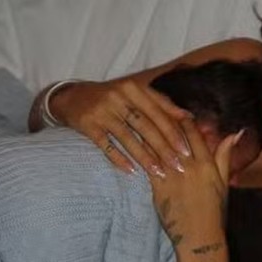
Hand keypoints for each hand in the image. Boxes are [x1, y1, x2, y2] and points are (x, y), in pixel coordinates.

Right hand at [51, 77, 192, 176]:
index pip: (158, 112)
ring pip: (127, 137)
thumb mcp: (136, 95)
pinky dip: (118, 158)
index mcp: (133, 89)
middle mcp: (118, 97)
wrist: (72, 97)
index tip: (187, 150)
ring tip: (159, 173)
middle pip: (145, 126)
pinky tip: (131, 171)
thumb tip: (189, 117)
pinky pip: (105, 145)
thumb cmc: (113, 99)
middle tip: (178, 166)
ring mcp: (101, 111)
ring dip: (144, 157)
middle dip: (163, 148)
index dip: (174, 132)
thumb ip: (161, 104)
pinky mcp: (87, 124)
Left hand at [150, 121, 241, 252]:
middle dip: (163, 121)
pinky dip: (141, 151)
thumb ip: (225, 155)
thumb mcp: (224, 181)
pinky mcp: (158, 187)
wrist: (199, 236)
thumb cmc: (214, 210)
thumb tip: (235, 132)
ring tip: (140, 120)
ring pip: (159, 147)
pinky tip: (133, 142)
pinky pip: (148, 164)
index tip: (176, 111)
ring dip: (149, 132)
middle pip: (174, 136)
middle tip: (153, 109)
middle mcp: (190, 167)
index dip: (184, 119)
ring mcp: (173, 177)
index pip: (193, 134)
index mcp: (207, 164)